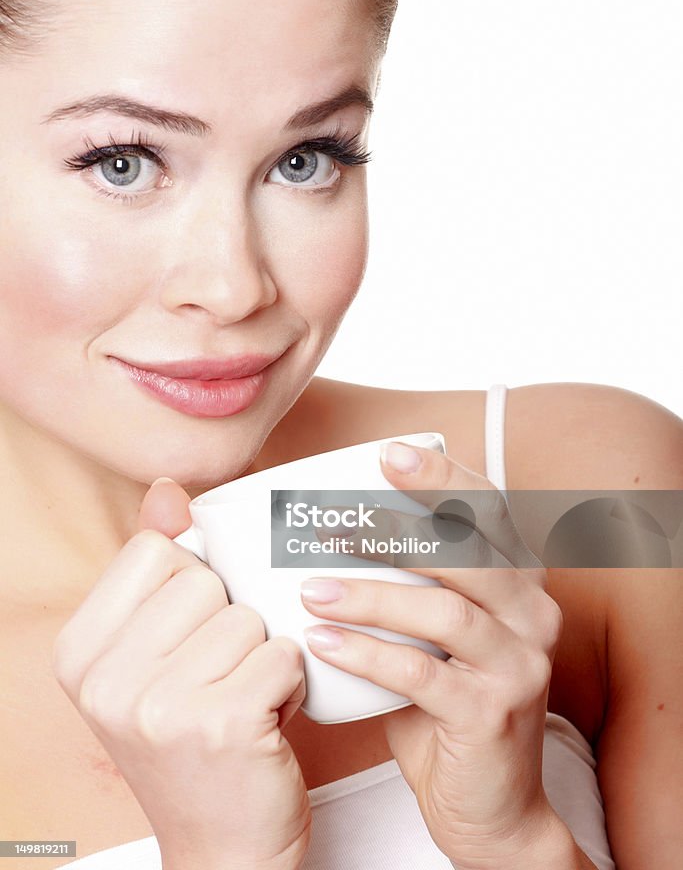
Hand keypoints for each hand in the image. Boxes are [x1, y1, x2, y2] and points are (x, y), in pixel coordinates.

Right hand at [51, 478, 310, 869]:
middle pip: (206, 580)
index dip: (192, 585)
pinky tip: (266, 720)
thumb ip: (156, 568)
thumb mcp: (152, 654)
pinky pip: (284, 652)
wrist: (220, 849)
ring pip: (250, 616)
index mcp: (80, 652)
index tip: (188, 638)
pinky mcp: (221, 724)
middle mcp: (107, 680)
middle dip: (231, 623)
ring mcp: (160, 705)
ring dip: (262, 655)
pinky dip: (290, 683)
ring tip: (242, 699)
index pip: (157, 551)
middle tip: (218, 679)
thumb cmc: (191, 742)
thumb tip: (167, 490)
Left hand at [300, 441, 563, 869]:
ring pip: (442, 610)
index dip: (442, 478)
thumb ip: (402, 585)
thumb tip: (319, 534)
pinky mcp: (493, 712)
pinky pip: (422, 673)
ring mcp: (520, 663)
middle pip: (468, 550)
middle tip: (329, 519)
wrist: (489, 804)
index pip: (489, 510)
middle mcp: (533, 613)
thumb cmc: (446, 704)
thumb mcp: (432, 635)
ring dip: (370, 595)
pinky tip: (322, 641)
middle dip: (396, 526)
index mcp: (520, 581)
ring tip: (310, 588)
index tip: (387, 454)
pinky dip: (367, 653)